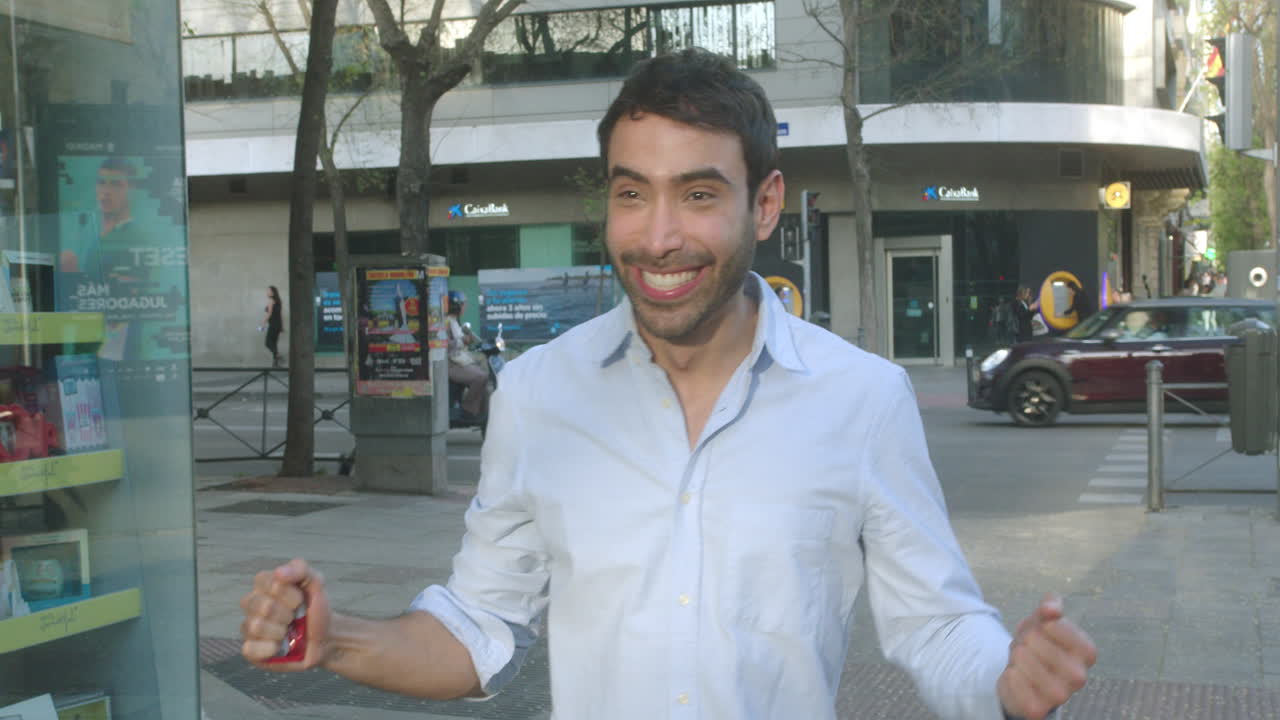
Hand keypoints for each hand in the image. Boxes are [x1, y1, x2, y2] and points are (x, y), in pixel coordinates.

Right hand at [240, 558, 332, 670]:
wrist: (325, 637)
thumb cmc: (315, 607)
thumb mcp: (316, 582)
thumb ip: (300, 569)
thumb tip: (279, 572)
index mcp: (263, 584)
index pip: (265, 582)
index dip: (289, 593)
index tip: (301, 600)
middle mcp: (251, 604)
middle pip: (262, 606)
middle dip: (287, 614)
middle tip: (296, 618)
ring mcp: (248, 627)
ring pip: (256, 627)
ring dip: (281, 631)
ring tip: (289, 632)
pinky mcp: (250, 650)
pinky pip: (250, 649)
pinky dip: (271, 648)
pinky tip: (281, 646)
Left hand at [997, 593, 1095, 719]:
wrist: (1023, 675)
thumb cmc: (1038, 643)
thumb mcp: (1043, 619)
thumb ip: (1050, 605)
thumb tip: (1051, 609)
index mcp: (1087, 652)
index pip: (1054, 625)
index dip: (1040, 624)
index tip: (1043, 633)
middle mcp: (1079, 677)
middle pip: (1034, 641)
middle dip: (1024, 640)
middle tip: (1028, 649)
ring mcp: (1060, 696)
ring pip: (1022, 660)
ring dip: (1015, 656)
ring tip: (1022, 661)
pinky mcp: (1038, 709)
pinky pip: (1012, 680)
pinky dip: (1008, 674)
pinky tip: (1016, 676)